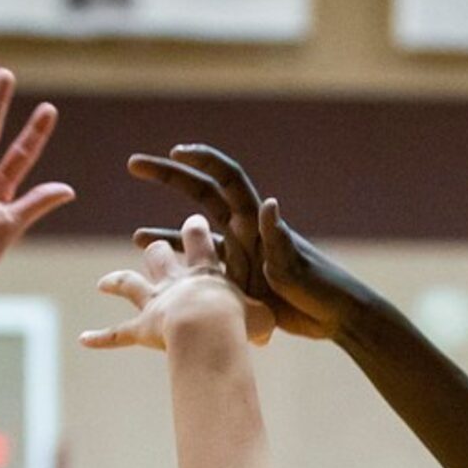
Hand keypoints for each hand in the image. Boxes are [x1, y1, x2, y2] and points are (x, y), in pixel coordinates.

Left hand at [81, 215, 273, 351]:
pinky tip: (84, 340)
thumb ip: (264, 318)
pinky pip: (118, 334)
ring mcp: (155, 302)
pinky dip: (101, 338)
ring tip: (104, 283)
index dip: (195, 232)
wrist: (207, 326)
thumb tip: (269, 332)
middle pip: (160, 256)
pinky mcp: (143, 328)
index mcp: (206, 273)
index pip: (199, 243)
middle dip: (156, 249)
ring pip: (131, 283)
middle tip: (151, 245)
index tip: (193, 222)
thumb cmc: (240, 319)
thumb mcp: (263, 315)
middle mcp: (176, 281)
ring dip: (117, 281)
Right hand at [128, 145, 334, 339]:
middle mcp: (244, 231)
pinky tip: (160, 278)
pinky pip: (201, 271)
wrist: (333, 317)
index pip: (225, 178)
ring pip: (194, 239)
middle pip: (200, 195)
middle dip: (168, 176)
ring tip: (137, 239)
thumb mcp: (294, 265)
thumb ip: (278, 237)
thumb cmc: (320, 288)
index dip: (202, 159)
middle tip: (134, 164)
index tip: (175, 150)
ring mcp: (240, 255)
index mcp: (256, 221)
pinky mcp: (238, 280)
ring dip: (166, 236)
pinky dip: (182, 272)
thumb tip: (269, 202)